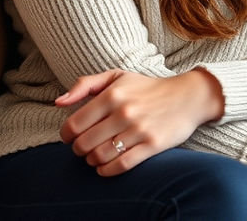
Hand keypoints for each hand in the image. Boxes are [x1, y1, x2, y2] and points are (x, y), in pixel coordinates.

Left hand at [57, 68, 223, 175]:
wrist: (188, 96)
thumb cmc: (147, 87)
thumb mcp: (117, 76)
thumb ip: (85, 85)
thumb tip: (58, 102)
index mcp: (112, 94)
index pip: (73, 125)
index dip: (67, 135)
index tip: (73, 136)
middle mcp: (123, 111)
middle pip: (84, 144)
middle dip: (80, 149)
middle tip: (86, 146)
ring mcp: (138, 129)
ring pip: (99, 157)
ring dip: (93, 160)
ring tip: (97, 154)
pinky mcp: (151, 145)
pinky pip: (119, 166)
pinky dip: (106, 170)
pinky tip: (107, 165)